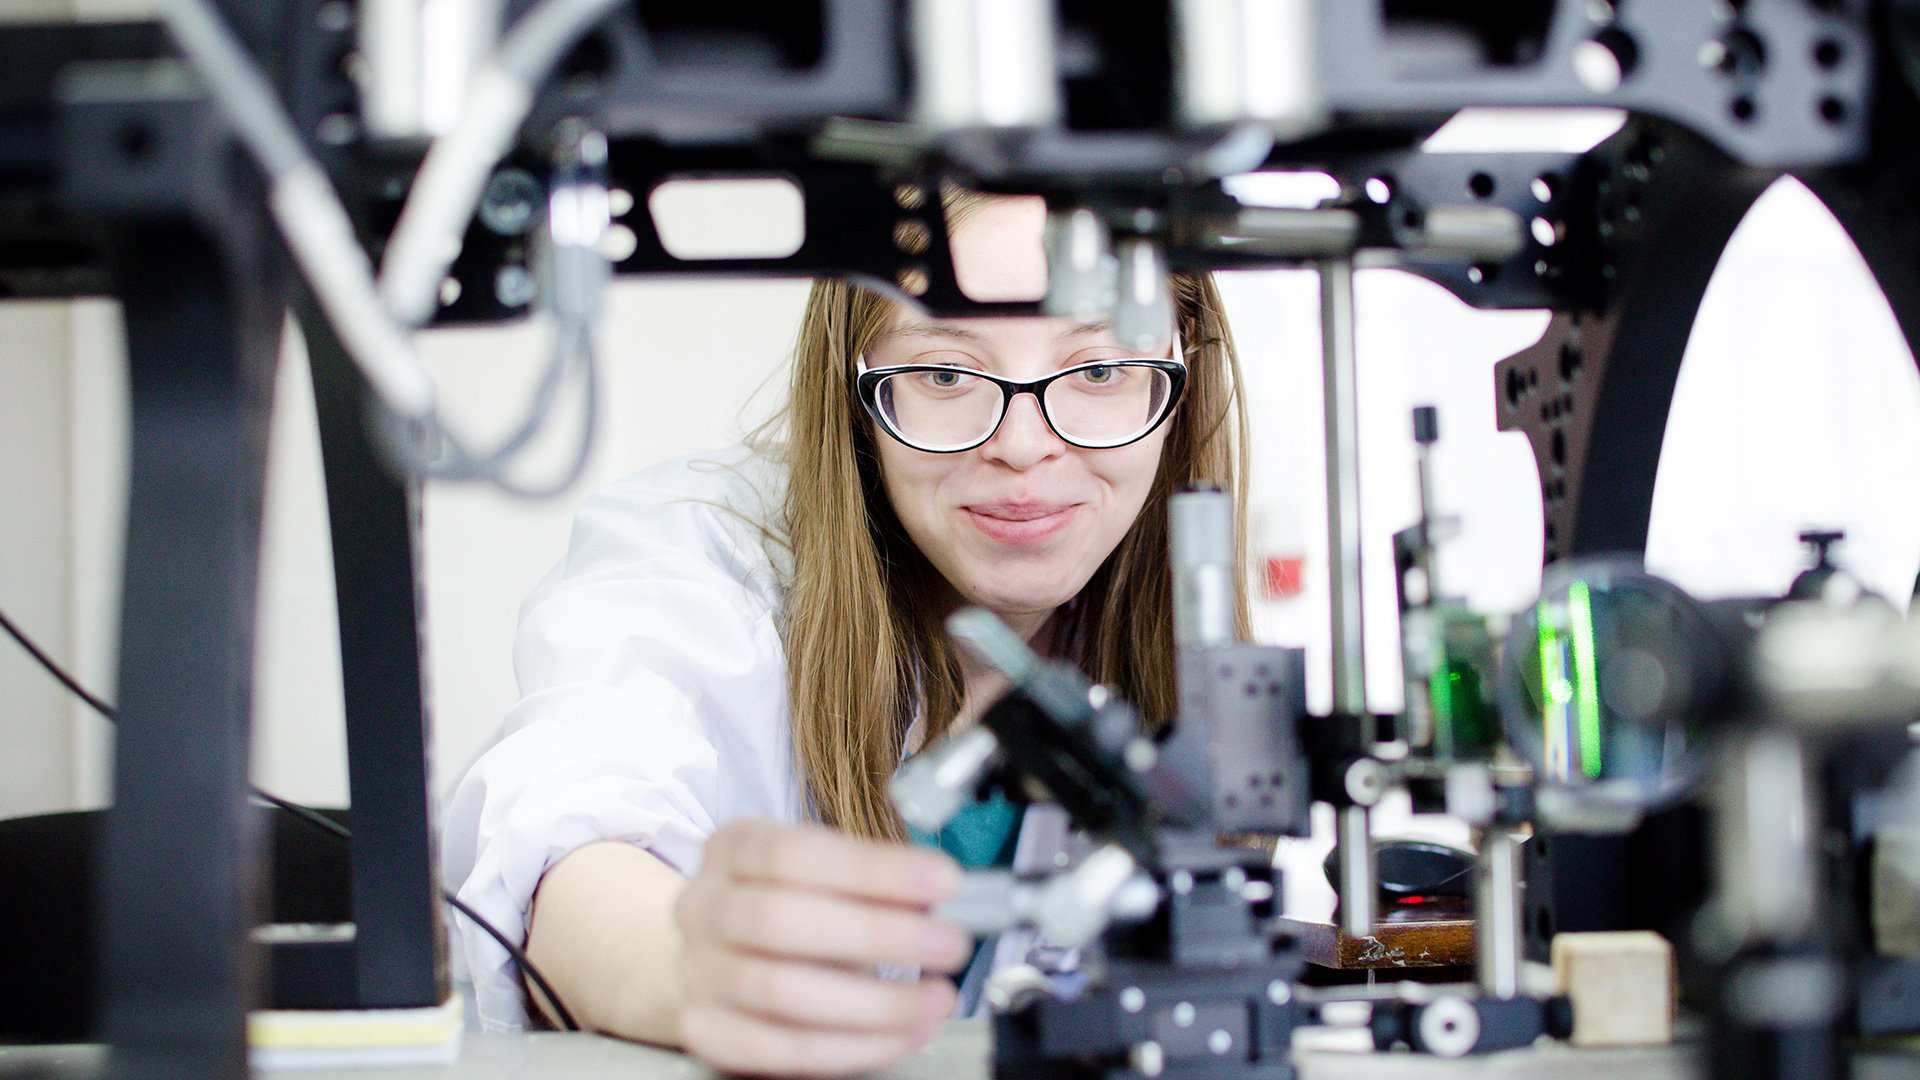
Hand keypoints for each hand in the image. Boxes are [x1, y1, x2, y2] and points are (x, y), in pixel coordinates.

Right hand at [674, 819, 969, 1076]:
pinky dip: (852, 1046)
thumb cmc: (790, 901)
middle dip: (878, 935)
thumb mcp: (824, 871)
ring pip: (781, 993)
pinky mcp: (707, 1030)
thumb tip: (940, 899)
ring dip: (874, 1003)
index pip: (792, 853)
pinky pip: (781, 1050)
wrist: (722, 949)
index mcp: (731, 848)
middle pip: (778, 921)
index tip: (942, 881)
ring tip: (935, 998)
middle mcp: (703, 908)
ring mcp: (698, 973)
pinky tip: (902, 1034)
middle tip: (948, 944)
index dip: (871, 869)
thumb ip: (872, 882)